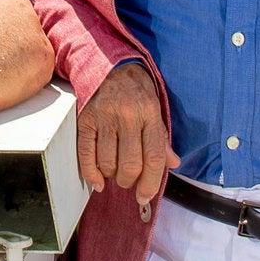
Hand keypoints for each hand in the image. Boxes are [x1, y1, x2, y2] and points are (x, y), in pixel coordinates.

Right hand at [76, 62, 177, 217]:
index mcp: (150, 114)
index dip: (150, 183)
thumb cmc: (136, 90)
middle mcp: (128, 116)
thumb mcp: (156, 109)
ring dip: (111, 176)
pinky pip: (86, 154)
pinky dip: (91, 173)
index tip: (145, 196)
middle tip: (128, 182)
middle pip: (130, 164)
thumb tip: (173, 164)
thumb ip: (162, 138)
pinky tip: (97, 181)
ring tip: (114, 172)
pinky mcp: (86, 119)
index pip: (154, 158)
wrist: (109, 64)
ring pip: (108, 162)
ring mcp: (105, 118)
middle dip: (129, 181)